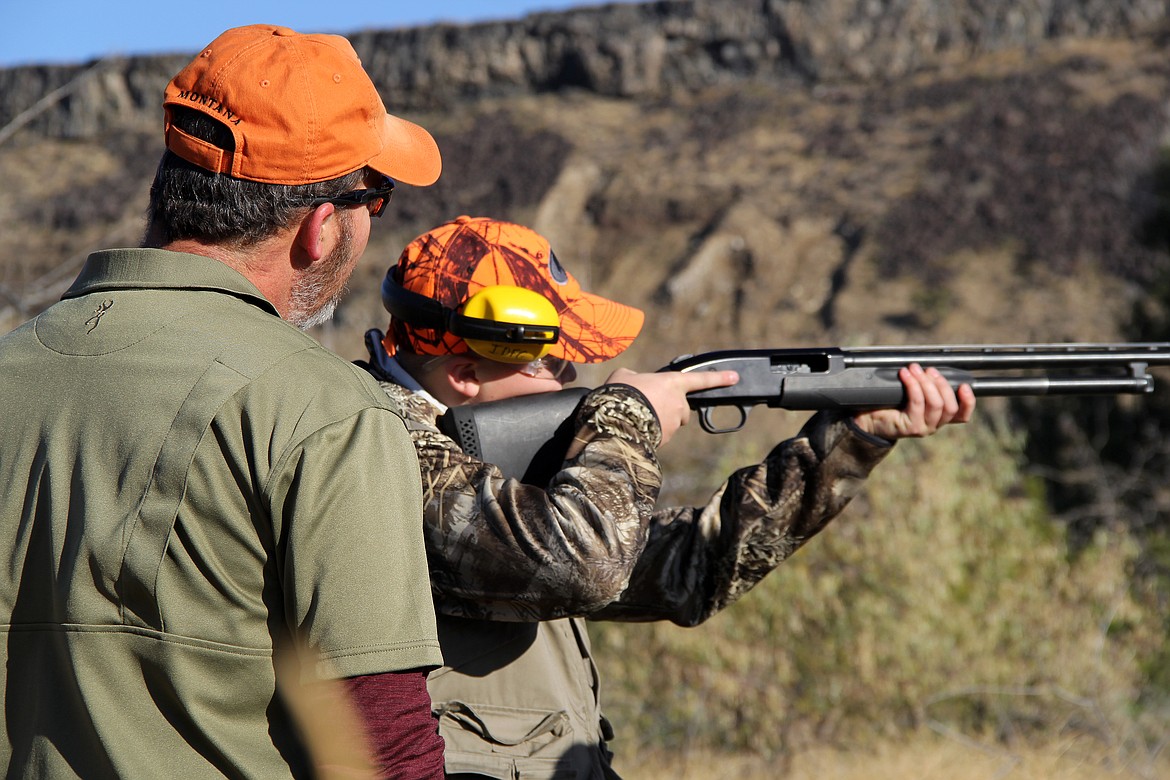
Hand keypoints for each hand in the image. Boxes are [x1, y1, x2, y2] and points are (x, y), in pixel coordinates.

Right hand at [604, 368, 738, 445]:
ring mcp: (673, 423)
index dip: (719, 378)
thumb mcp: (625, 375)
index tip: (735, 378)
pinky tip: (634, 428)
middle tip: (649, 405)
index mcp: (672, 383)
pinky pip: (661, 435)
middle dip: (671, 409)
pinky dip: (651, 432)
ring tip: (637, 417)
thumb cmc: (621, 393)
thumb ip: (635, 376)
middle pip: (682, 409)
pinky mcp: (666, 439)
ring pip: (670, 423)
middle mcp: (678, 403)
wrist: (616, 419)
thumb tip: (634, 380)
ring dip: (658, 421)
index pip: (701, 379)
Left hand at [852, 363, 974, 439]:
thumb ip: (926, 385)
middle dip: (942, 384)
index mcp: (938, 417)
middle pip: (949, 406)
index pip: (962, 415)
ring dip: (926, 383)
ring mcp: (923, 428)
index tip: (964, 385)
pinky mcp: (910, 427)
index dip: (968, 401)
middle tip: (929, 370)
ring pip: (935, 404)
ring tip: (915, 369)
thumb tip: (931, 367)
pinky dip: (913, 385)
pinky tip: (905, 375)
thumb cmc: (890, 402)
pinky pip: (916, 403)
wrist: (868, 418)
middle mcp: (934, 424)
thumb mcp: (913, 393)